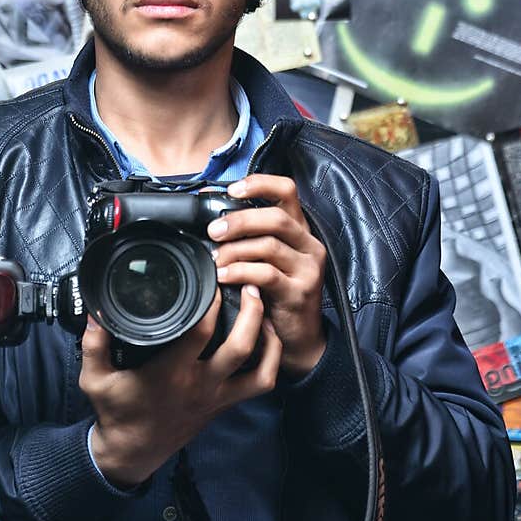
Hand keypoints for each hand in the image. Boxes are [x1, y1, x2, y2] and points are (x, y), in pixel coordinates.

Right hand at [79, 283, 281, 487]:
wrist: (133, 453)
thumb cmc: (117, 413)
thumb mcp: (95, 378)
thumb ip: (94, 343)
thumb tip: (95, 311)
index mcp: (171, 373)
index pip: (201, 332)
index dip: (211, 303)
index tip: (213, 279)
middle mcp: (200, 384)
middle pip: (240, 345)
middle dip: (251, 311)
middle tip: (249, 284)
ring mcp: (217, 396)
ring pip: (259, 368)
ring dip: (267, 336)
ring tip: (264, 308)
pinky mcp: (224, 404)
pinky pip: (260, 384)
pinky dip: (271, 361)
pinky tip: (266, 339)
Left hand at [206, 173, 326, 376]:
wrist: (298, 337)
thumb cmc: (276, 293)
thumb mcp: (267, 259)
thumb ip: (249, 237)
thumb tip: (211, 215)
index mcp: (300, 230)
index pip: (287, 191)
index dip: (260, 184)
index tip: (232, 189)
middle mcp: (309, 245)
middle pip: (275, 218)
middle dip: (239, 221)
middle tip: (213, 231)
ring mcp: (308, 269)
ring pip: (269, 246)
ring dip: (234, 250)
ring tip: (215, 259)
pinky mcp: (300, 292)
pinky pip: (266, 274)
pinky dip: (240, 272)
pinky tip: (224, 276)